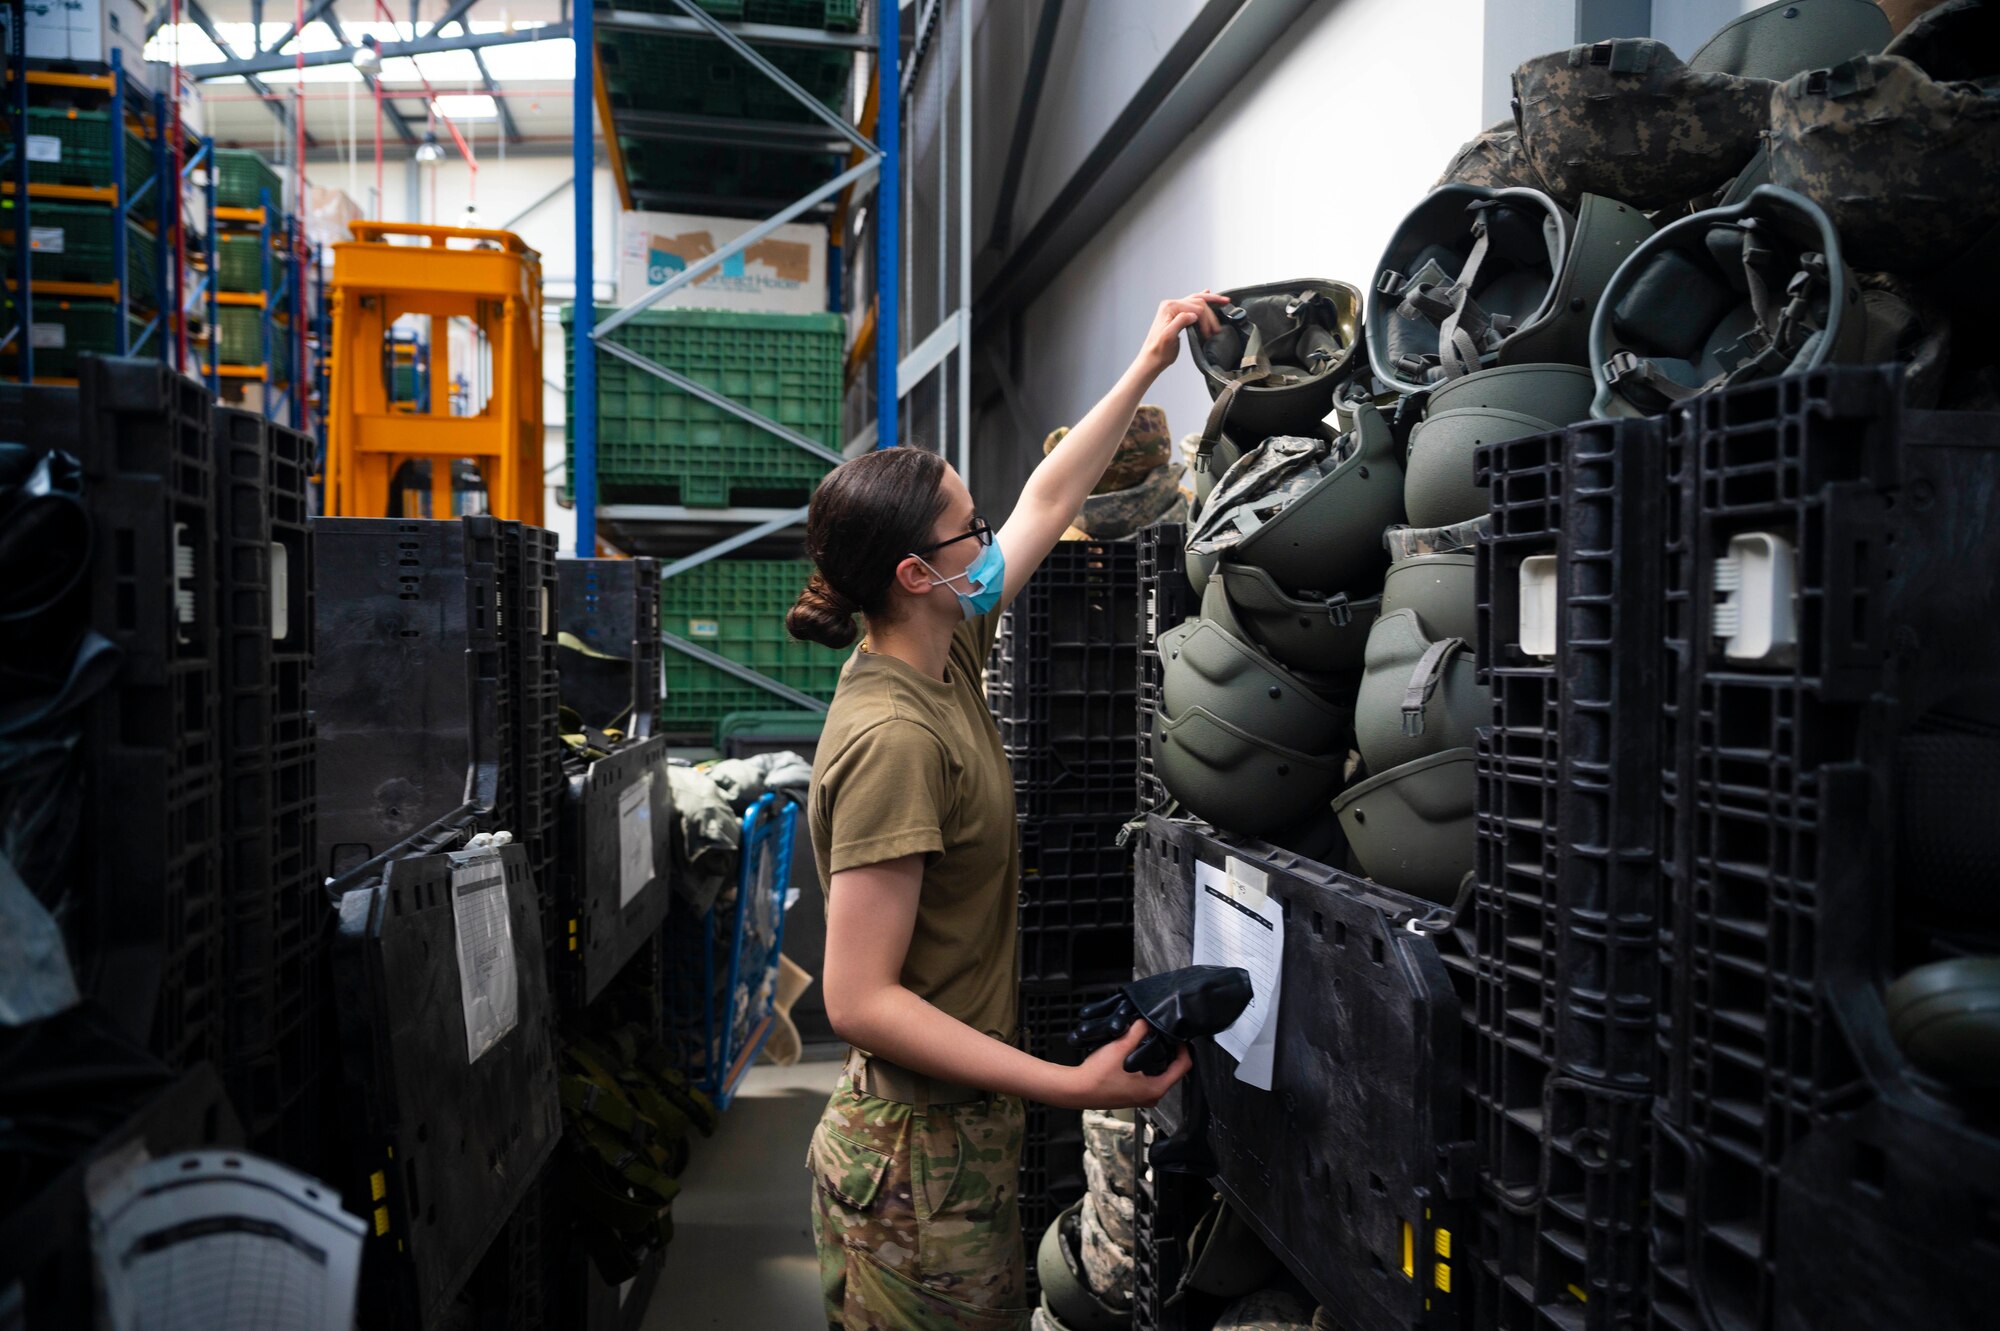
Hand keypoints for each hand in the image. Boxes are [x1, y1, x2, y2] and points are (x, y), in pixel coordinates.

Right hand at [1054, 1020, 1193, 1109]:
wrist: (1076, 1090)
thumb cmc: (1097, 1076)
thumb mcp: (1120, 1048)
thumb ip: (1137, 1031)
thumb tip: (1146, 1021)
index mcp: (1155, 1089)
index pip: (1183, 1066)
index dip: (1183, 1048)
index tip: (1177, 1036)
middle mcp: (1151, 1097)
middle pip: (1173, 1071)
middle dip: (1169, 1052)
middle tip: (1163, 1035)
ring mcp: (1141, 1098)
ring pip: (1159, 1076)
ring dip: (1156, 1059)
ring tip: (1150, 1042)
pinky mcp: (1131, 1096)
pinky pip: (1147, 1080)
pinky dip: (1146, 1067)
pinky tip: (1136, 1055)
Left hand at [1133, 291, 1230, 379]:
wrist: (1152, 358)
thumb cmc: (1158, 350)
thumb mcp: (1168, 336)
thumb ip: (1180, 322)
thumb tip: (1193, 315)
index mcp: (1169, 308)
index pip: (1196, 307)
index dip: (1205, 320)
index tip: (1209, 333)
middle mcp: (1171, 305)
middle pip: (1198, 302)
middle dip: (1210, 314)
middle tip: (1217, 327)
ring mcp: (1173, 309)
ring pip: (1196, 300)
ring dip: (1211, 302)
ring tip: (1223, 301)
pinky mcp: (1176, 314)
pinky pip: (1191, 303)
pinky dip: (1201, 298)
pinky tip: (1208, 293)